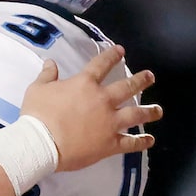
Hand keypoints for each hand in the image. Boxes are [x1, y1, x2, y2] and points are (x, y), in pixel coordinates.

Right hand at [19, 47, 158, 172]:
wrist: (41, 144)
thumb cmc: (37, 115)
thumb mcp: (37, 89)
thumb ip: (47, 75)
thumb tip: (50, 62)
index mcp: (85, 84)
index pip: (102, 64)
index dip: (112, 56)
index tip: (121, 51)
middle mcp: (102, 100)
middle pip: (127, 87)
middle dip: (141, 80)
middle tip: (150, 77)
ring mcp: (109, 122)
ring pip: (136, 114)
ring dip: (149, 111)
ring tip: (158, 110)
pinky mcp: (110, 144)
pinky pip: (130, 143)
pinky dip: (141, 142)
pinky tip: (149, 140)